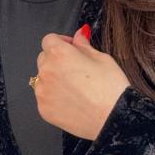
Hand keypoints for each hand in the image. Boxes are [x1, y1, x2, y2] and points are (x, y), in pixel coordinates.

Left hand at [32, 25, 130, 140]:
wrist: (112, 119)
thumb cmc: (110, 89)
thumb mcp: (102, 58)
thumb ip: (83, 46)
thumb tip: (78, 35)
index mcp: (59, 54)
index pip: (49, 40)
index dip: (61, 42)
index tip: (72, 48)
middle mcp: (46, 71)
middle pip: (44, 58)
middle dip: (56, 60)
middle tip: (75, 69)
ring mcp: (43, 92)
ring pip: (42, 79)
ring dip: (53, 79)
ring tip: (74, 88)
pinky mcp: (44, 110)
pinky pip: (45, 98)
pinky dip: (54, 97)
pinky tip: (71, 101)